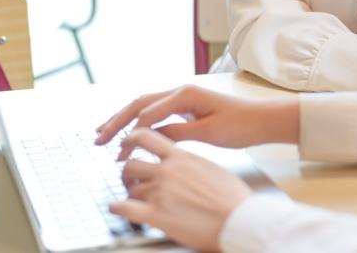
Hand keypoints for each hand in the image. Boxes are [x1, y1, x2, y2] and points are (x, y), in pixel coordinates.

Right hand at [95, 84, 298, 156]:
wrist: (263, 120)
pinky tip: (129, 131)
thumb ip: (177, 132)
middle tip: (96, 138)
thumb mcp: (209, 132)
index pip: (148, 112)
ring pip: (145, 106)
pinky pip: (156, 112)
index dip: (129, 130)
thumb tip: (147, 135)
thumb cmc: (241, 124)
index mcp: (186, 94)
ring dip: (124, 118)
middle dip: (117, 120)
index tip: (115, 148)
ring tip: (103, 132)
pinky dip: (139, 121)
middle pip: (140, 103)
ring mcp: (183, 98)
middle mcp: (182, 91)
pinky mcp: (186, 107)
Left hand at [112, 128, 251, 251]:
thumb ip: (191, 164)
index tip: (127, 143)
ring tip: (135, 199)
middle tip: (132, 180)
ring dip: (130, 193)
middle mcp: (168, 171)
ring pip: (130, 187)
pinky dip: (117, 208)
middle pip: (131, 164)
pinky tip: (118, 208)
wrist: (239, 219)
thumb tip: (186, 166)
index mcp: (182, 157)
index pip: (146, 137)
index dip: (131, 138)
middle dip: (128, 173)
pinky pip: (124, 208)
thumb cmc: (232, 197)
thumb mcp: (211, 168)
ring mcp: (160, 192)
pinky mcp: (156, 215)